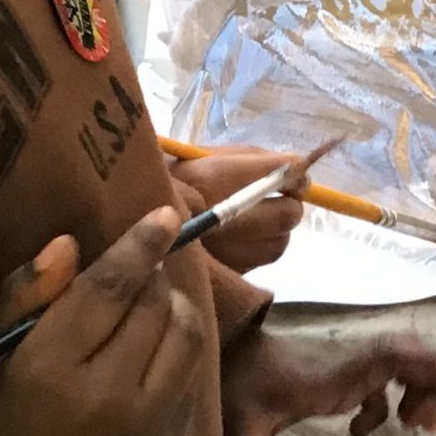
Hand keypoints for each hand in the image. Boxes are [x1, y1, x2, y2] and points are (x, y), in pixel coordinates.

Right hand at [0, 209, 206, 435]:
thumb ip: (22, 298)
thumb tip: (69, 244)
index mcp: (51, 370)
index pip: (110, 289)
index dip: (140, 245)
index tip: (163, 215)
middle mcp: (107, 398)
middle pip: (154, 307)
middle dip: (152, 277)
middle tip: (138, 271)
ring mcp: (146, 429)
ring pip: (186, 339)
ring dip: (175, 309)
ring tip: (151, 304)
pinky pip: (191, 379)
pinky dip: (179, 351)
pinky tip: (153, 351)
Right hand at [169, 146, 306, 272]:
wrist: (137, 224)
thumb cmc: (174, 181)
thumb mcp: (204, 157)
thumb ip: (252, 159)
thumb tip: (298, 165)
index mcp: (209, 180)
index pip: (274, 176)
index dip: (294, 174)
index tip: (296, 174)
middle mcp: (216, 220)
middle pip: (285, 215)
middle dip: (290, 204)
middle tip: (282, 197)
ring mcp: (220, 255)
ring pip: (279, 243)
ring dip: (278, 229)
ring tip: (260, 219)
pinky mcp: (222, 278)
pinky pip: (261, 260)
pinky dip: (261, 246)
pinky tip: (245, 238)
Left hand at [221, 331, 435, 435]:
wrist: (223, 355)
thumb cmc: (235, 389)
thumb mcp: (240, 432)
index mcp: (333, 376)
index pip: (391, 358)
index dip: (430, 364)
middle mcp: (347, 365)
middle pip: (410, 357)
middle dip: (432, 386)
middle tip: (424, 427)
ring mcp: (346, 367)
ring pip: (403, 364)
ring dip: (418, 391)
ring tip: (412, 427)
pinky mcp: (341, 374)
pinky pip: (382, 378)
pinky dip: (388, 401)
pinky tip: (362, 432)